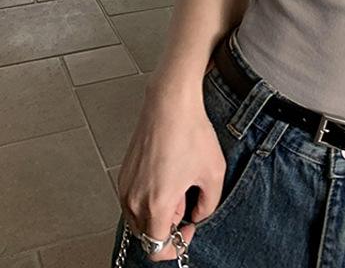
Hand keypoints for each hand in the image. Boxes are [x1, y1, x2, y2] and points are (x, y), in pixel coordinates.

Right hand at [116, 81, 225, 261]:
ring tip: (178, 181)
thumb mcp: (214, 172)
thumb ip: (208, 205)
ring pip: (139, 217)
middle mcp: (134, 199)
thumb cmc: (191, 133)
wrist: (170, 103)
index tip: (188, 230)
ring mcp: (125, 186)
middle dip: (169, 224)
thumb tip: (196, 215)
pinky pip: (134, 199)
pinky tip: (167, 173)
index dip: (175, 246)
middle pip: (147, 233)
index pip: (156, 248)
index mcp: (157, 204)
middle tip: (187, 198)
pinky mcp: (123, 174)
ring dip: (158, 210)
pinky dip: (149, 196)